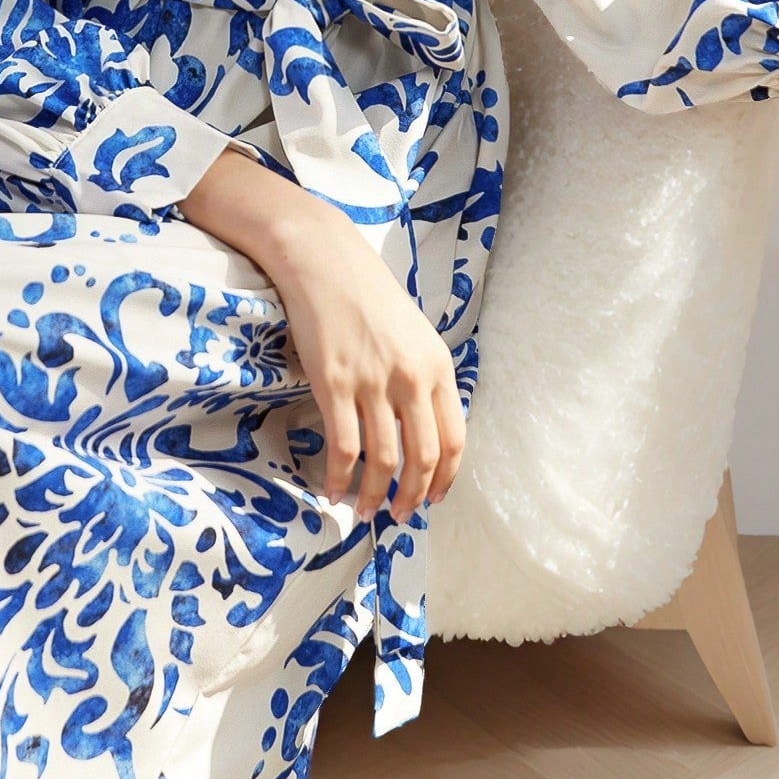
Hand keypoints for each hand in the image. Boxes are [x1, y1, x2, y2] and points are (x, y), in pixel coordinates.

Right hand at [256, 202, 466, 523]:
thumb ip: (422, 378)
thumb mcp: (413, 335)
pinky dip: (340, 477)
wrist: (325, 262)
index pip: (454, 439)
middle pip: (422, 457)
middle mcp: (411, 377)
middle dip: (413, 495)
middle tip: (399, 515)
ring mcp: (372, 381)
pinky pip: (343, 446)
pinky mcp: (334, 383)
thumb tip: (421, 428)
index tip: (433, 499)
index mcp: (437, 367)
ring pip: (382, 459)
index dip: (446, 479)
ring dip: (374, 495)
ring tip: (366, 511)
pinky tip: (333, 490)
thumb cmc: (367, 296)